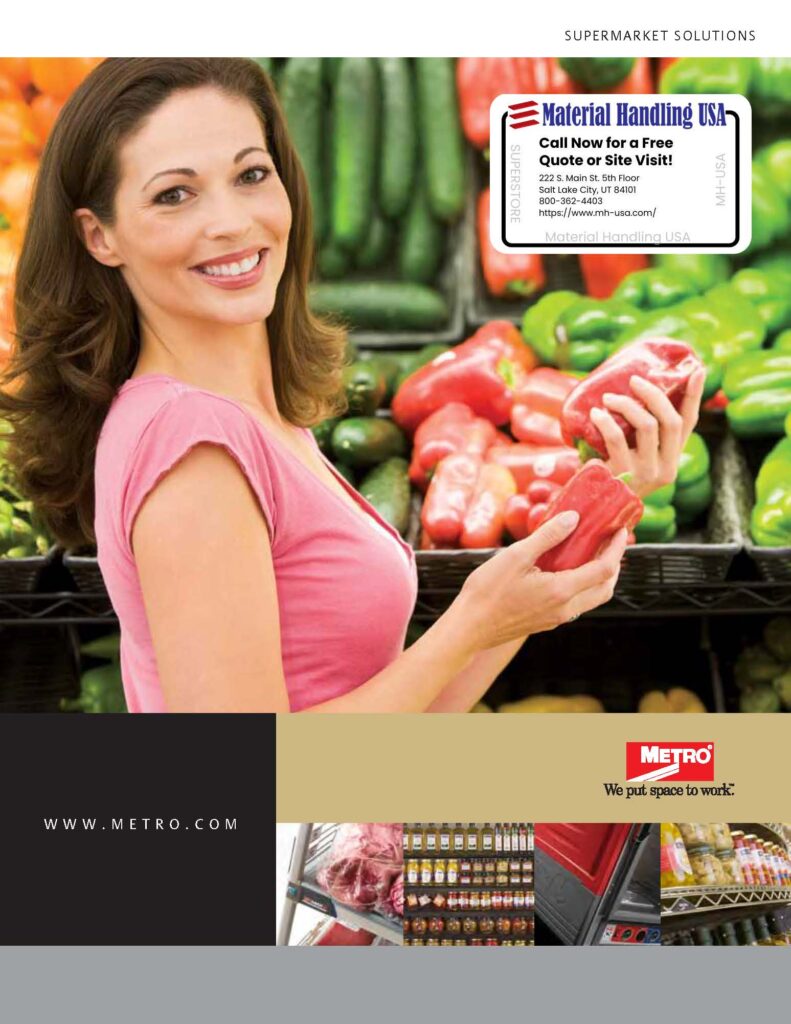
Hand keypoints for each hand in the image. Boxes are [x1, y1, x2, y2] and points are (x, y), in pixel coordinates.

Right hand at [455, 511, 627, 651]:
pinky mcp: (547, 621)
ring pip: (592, 598)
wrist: (469, 627)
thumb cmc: (488, 591)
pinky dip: (583, 585)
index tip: (620, 531)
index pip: (604, 569)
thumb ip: (547, 537)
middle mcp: (565, 608)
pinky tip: (568, 570)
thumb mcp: (516, 556)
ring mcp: (556, 618)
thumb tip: (574, 518)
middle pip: (605, 588)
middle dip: (614, 564)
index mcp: (561, 591)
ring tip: (593, 553)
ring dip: (600, 576)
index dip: (616, 549)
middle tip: (610, 541)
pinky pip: (576, 603)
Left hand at [589, 367, 705, 497]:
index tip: (697, 370)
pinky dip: (605, 421)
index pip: (689, 423)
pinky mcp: (624, 475)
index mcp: (672, 459)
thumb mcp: (634, 454)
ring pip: (647, 425)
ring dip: (626, 404)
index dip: (694, 396)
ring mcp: (646, 473)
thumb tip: (637, 390)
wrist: (591, 505)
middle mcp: (666, 468)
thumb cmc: (611, 471)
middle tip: (634, 380)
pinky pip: (617, 438)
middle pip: (670, 420)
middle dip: (653, 394)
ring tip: (608, 398)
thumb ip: (642, 433)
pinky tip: (596, 413)